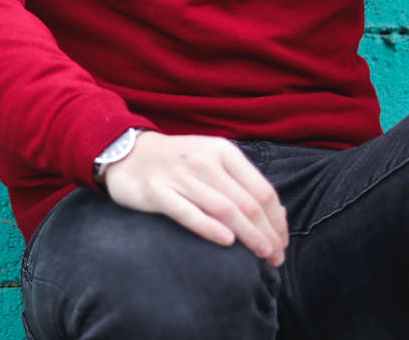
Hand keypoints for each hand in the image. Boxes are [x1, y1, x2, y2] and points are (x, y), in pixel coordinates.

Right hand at [100, 131, 287, 265]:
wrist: (127, 154)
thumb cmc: (178, 163)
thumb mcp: (212, 161)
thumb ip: (242, 183)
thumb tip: (279, 215)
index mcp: (223, 151)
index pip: (262, 190)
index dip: (277, 220)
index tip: (282, 242)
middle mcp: (203, 160)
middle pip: (247, 203)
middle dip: (267, 234)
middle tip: (276, 257)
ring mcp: (179, 175)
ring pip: (224, 209)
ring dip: (248, 236)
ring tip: (262, 255)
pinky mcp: (157, 191)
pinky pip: (189, 213)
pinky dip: (211, 228)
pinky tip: (227, 242)